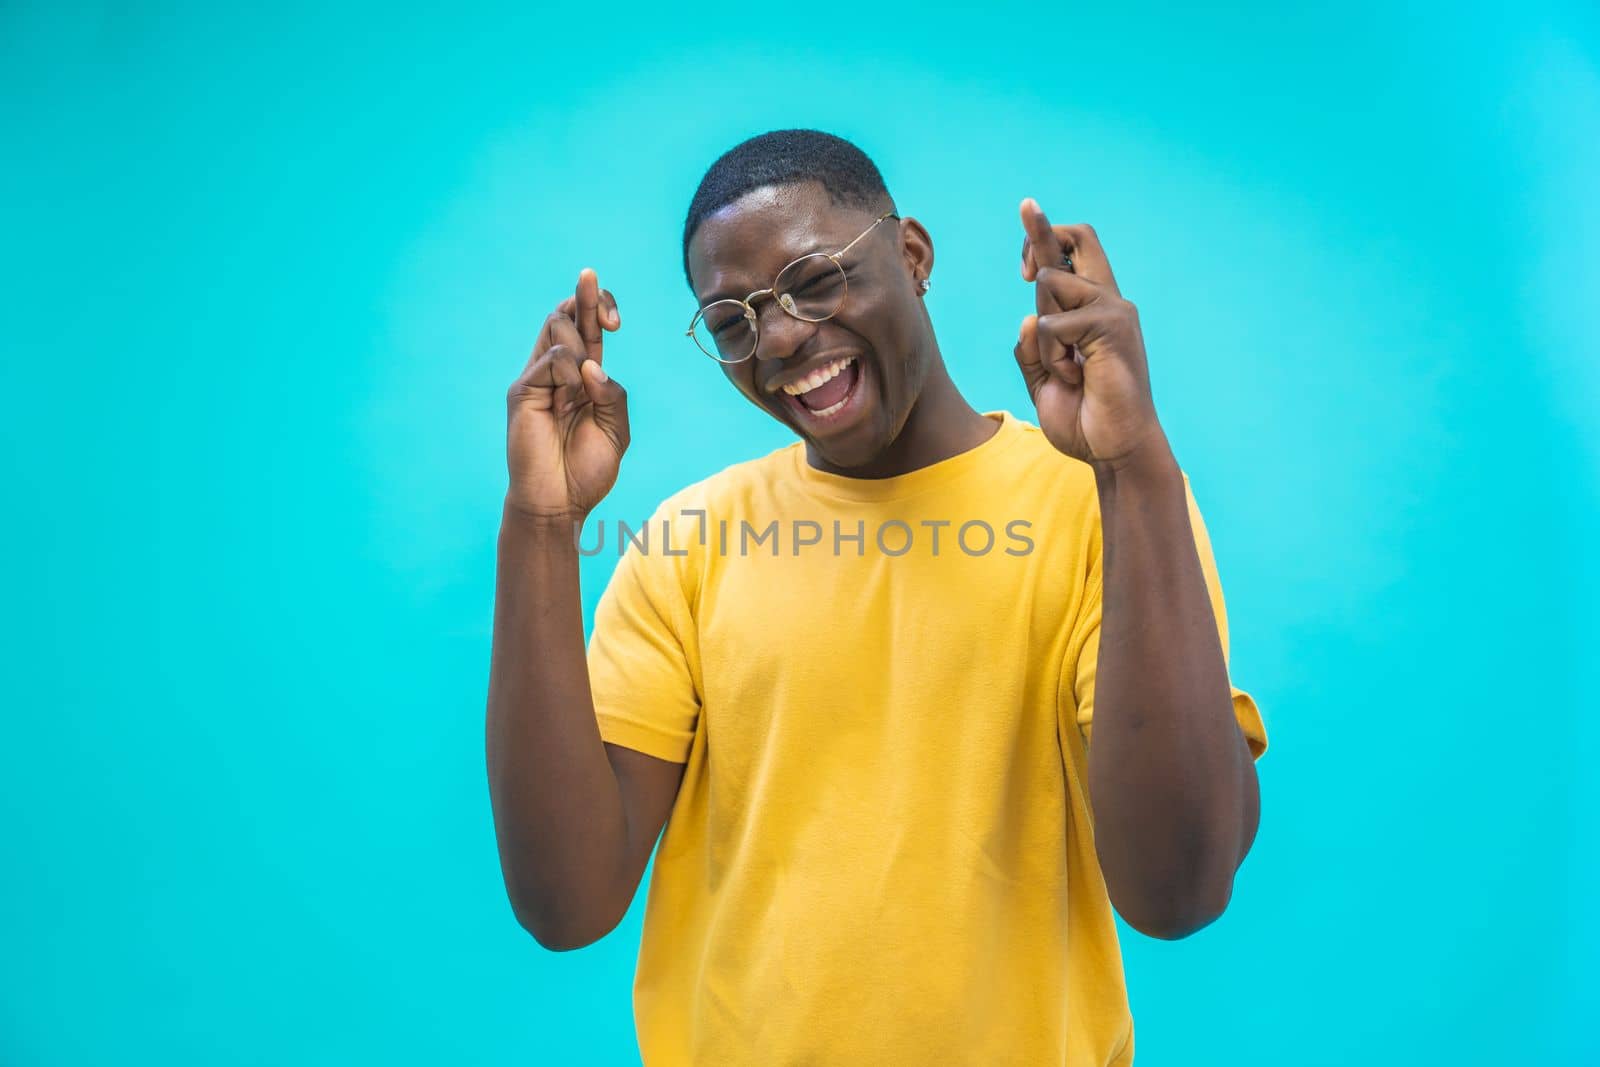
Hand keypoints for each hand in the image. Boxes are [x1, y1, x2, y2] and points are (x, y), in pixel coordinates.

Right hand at [505, 268, 628, 520]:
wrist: (560, 502)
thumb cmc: (587, 469)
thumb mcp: (617, 428)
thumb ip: (612, 393)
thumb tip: (591, 365)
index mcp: (582, 376)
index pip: (585, 326)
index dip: (597, 306)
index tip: (616, 321)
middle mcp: (557, 371)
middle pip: (565, 313)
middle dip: (588, 298)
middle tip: (604, 301)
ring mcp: (537, 378)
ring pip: (558, 327)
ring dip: (582, 351)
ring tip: (580, 393)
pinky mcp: (522, 390)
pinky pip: (551, 359)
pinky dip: (570, 375)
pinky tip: (569, 402)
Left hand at [1014, 198, 1164, 469]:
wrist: (1114, 451)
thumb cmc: (1084, 419)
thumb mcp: (1042, 380)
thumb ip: (1031, 349)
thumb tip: (1029, 317)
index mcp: (1092, 312)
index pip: (1073, 255)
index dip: (1044, 238)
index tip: (1021, 267)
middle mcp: (1107, 301)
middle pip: (1079, 236)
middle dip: (1040, 232)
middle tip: (1021, 272)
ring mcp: (1113, 309)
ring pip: (1049, 282)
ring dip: (1042, 333)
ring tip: (1065, 369)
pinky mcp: (1112, 324)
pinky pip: (1051, 324)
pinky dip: (1051, 357)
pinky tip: (1074, 378)